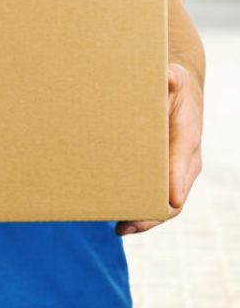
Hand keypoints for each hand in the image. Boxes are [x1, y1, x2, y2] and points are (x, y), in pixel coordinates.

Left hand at [117, 63, 203, 235]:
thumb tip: (168, 78)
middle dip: (154, 212)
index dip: (176, 182)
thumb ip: (171, 79)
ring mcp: (175, 171)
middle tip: (128, 223)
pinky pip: (156, 199)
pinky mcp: (162, 175)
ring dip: (144, 218)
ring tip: (121, 228)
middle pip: (176, 196)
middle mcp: (185, 161)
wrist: (179, 92)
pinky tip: (120, 221)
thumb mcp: (173, 78)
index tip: (169, 200)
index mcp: (187, 138)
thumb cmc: (172, 86)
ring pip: (167, 204)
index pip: (183, 164)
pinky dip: (141, 211)